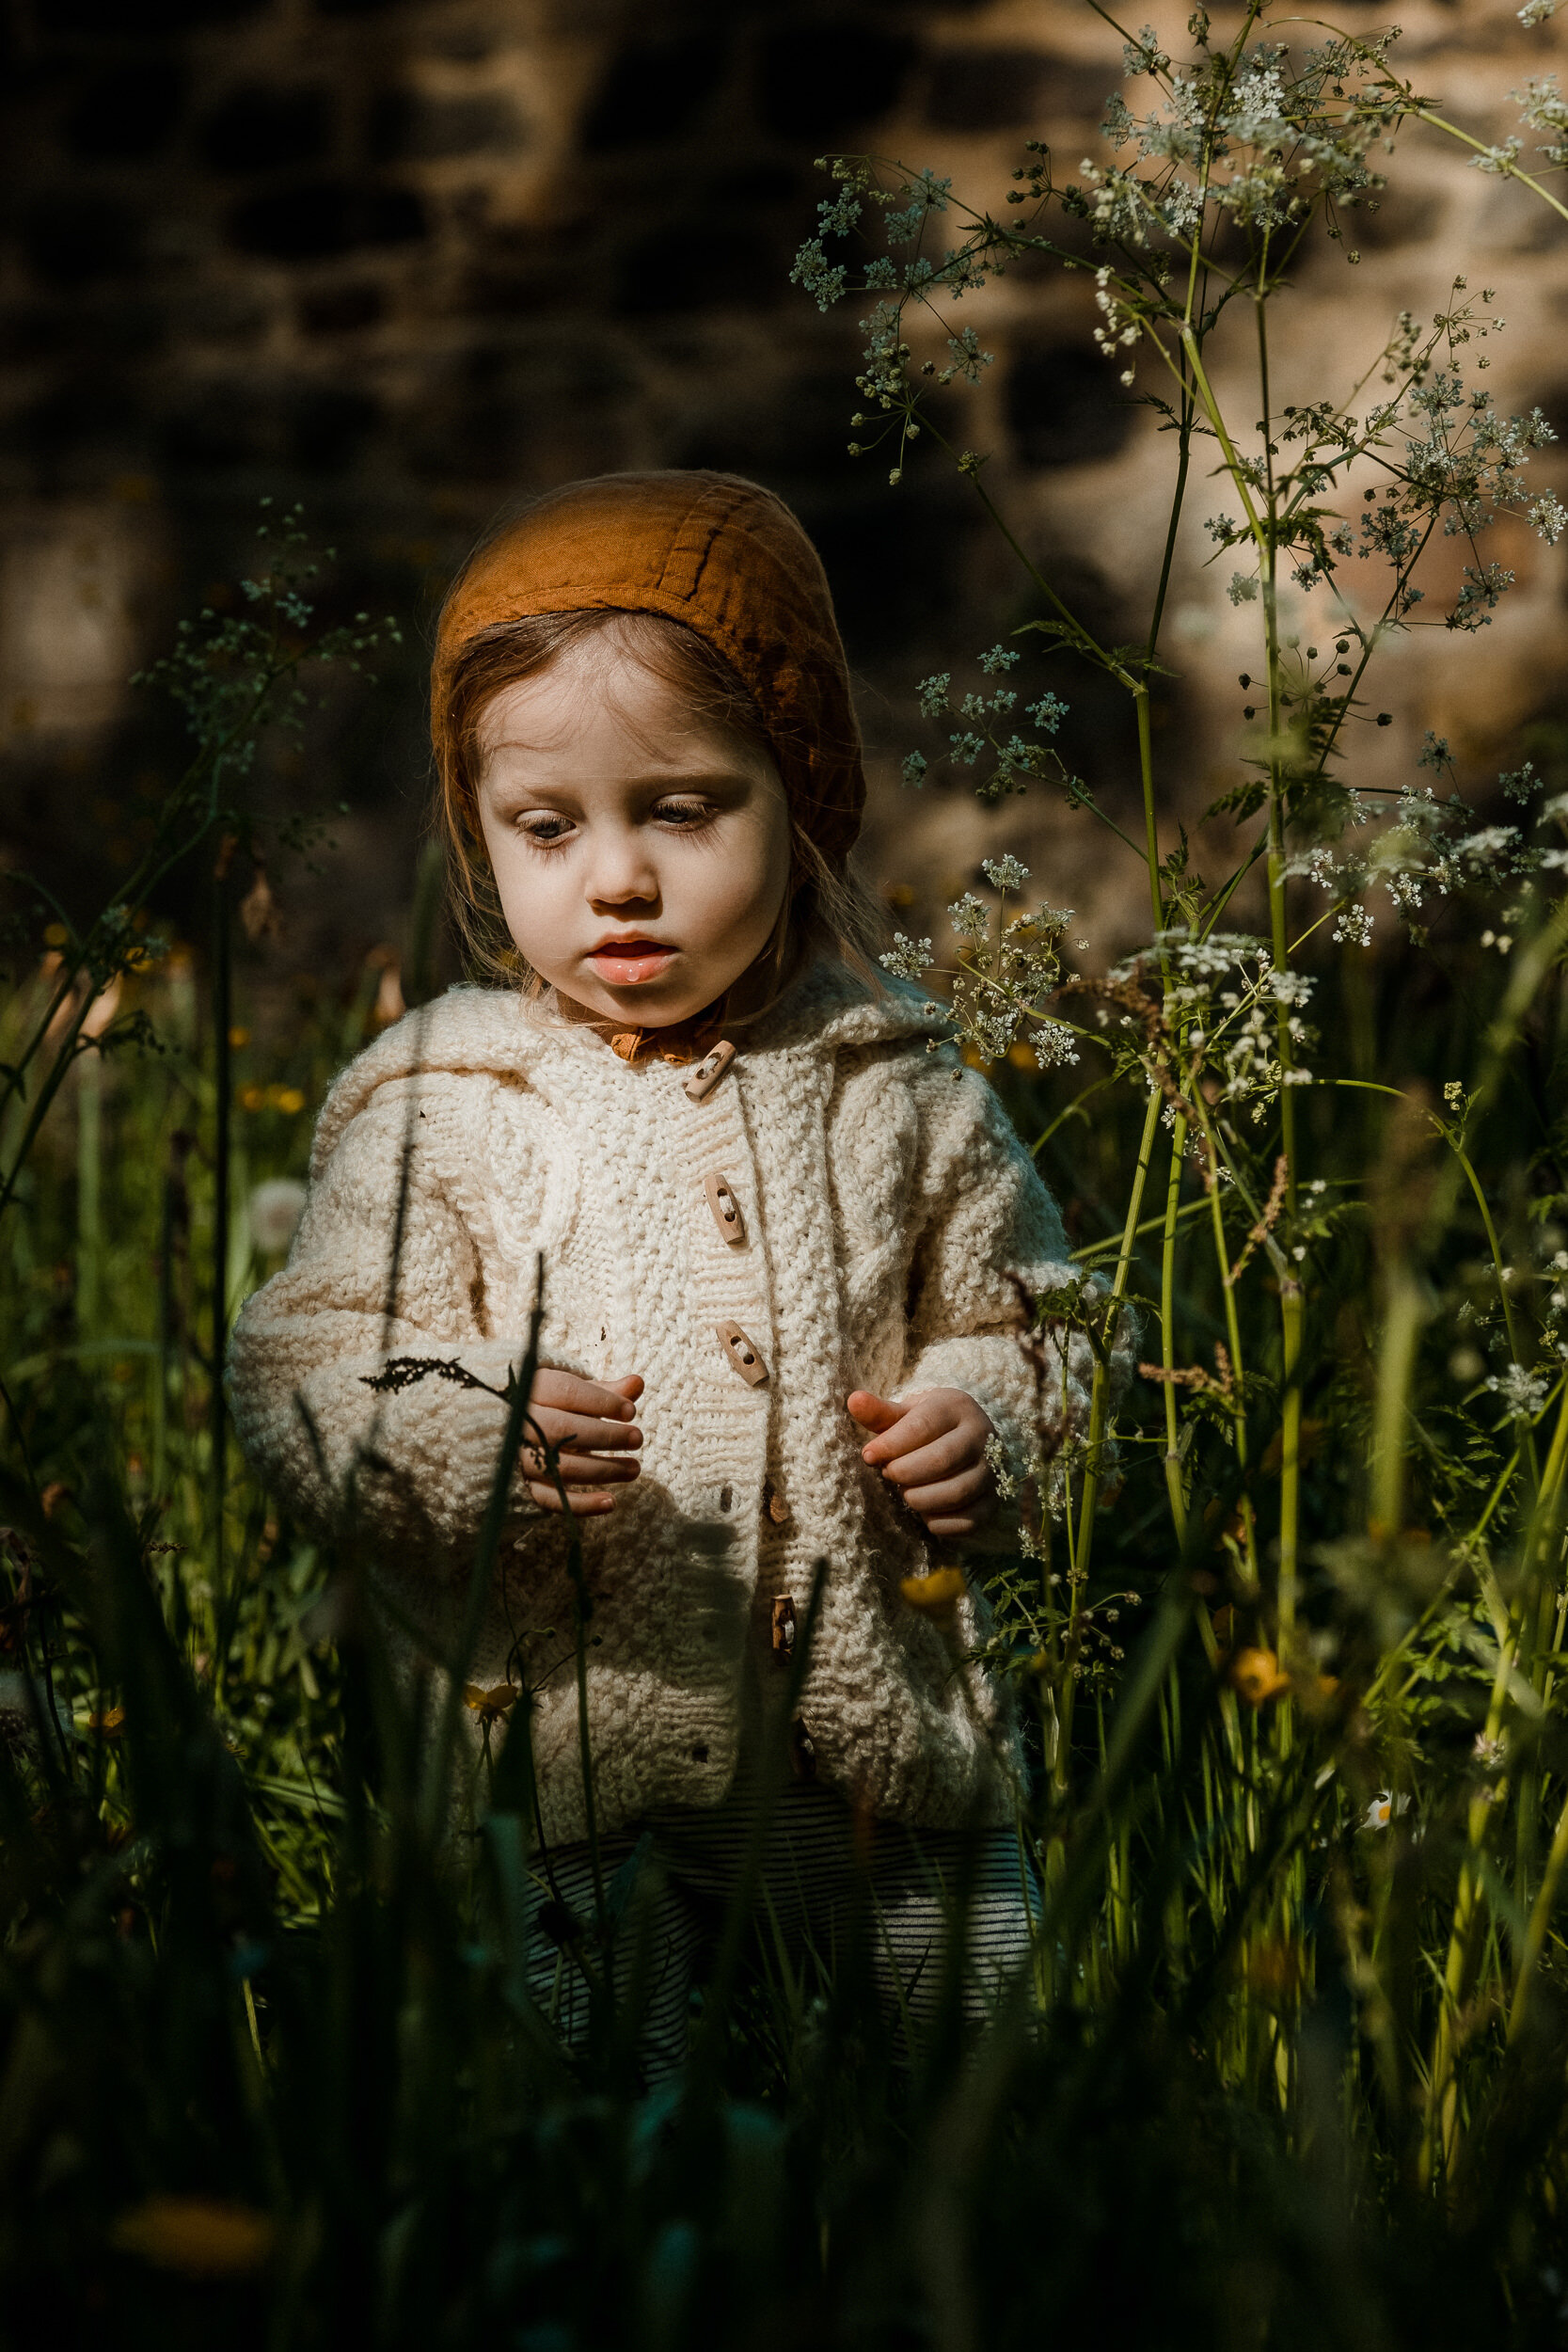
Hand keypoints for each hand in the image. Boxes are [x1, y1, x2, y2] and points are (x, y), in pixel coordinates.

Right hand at [523, 1370, 643, 1514]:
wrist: (508, 1428)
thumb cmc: (553, 1406)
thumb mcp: (575, 1393)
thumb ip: (606, 1391)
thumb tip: (637, 1383)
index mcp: (534, 1390)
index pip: (566, 1392)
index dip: (601, 1402)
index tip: (630, 1412)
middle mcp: (521, 1423)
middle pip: (562, 1430)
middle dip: (604, 1436)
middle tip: (637, 1438)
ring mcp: (521, 1456)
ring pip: (560, 1467)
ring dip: (602, 1470)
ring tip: (634, 1468)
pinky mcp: (525, 1486)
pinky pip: (551, 1500)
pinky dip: (581, 1504)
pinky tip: (610, 1502)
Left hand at [847, 1387, 995, 1539]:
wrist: (968, 1442)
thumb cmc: (929, 1427)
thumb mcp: (907, 1414)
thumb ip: (880, 1413)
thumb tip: (854, 1401)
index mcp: (957, 1407)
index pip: (923, 1426)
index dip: (891, 1444)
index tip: (868, 1455)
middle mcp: (982, 1436)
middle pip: (941, 1460)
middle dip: (905, 1472)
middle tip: (889, 1473)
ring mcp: (991, 1470)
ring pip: (956, 1492)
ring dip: (919, 1498)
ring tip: (906, 1491)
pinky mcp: (992, 1502)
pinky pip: (967, 1521)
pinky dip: (938, 1522)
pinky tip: (924, 1512)